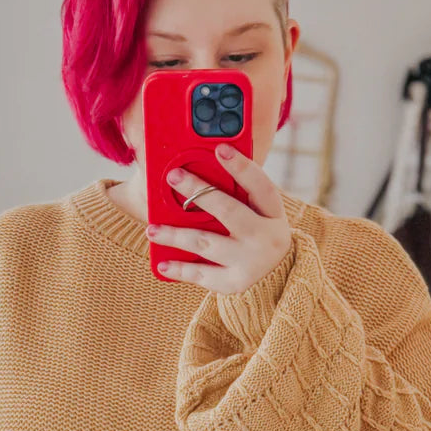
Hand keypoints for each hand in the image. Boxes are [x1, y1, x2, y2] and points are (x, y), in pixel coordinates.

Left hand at [147, 144, 292, 293]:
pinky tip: (162, 263)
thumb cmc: (257, 232)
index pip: (260, 184)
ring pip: (206, 242)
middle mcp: (265, 237)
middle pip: (228, 210)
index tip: (220, 148)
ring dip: (176, 235)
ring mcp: (249, 261)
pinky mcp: (234, 282)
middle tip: (173, 176)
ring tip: (152, 229)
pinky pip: (202, 274)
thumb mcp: (259, 212)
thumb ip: (237, 192)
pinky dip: (180, 269)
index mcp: (273, 212)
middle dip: (198, 192)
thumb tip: (200, 170)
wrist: (278, 276)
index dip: (241, 166)